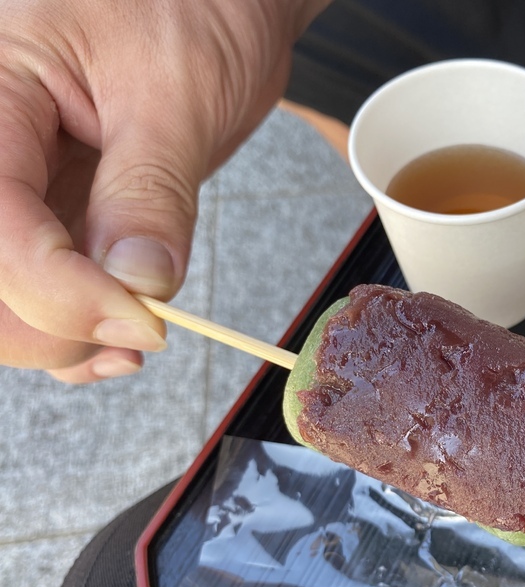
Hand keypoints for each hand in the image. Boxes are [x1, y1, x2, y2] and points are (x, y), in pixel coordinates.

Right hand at [0, 0, 329, 381]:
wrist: (225, 4)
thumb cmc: (194, 9)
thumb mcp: (177, 91)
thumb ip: (150, 190)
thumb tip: (136, 283)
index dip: (53, 285)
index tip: (140, 318)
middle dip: (48, 321)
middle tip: (139, 331)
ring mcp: (21, 184)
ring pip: (6, 293)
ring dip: (63, 336)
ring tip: (139, 337)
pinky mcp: (56, 211)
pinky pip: (44, 286)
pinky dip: (80, 324)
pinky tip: (128, 331)